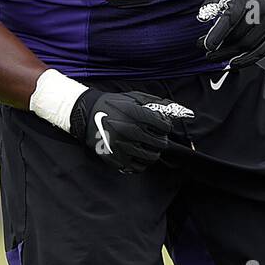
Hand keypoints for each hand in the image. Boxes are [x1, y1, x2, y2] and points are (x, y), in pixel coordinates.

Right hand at [69, 89, 193, 173]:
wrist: (87, 114)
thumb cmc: (114, 104)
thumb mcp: (134, 97)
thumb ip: (156, 103)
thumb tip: (177, 111)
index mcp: (135, 114)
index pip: (164, 126)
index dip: (165, 126)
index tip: (162, 126)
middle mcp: (129, 130)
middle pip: (160, 143)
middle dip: (161, 140)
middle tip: (157, 138)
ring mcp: (122, 146)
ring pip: (151, 157)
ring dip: (154, 152)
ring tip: (149, 147)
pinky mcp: (115, 158)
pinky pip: (138, 167)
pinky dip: (142, 163)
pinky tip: (139, 154)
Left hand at [198, 0, 264, 66]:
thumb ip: (212, 2)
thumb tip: (203, 16)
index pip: (231, 19)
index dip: (218, 34)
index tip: (205, 45)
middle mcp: (261, 10)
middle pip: (238, 35)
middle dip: (220, 47)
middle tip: (207, 52)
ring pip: (248, 45)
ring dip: (229, 54)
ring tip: (215, 57)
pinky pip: (261, 51)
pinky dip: (247, 60)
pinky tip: (234, 63)